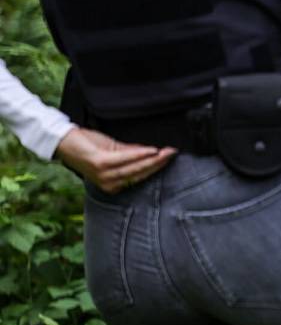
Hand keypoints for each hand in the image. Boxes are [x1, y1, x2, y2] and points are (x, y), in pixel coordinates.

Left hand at [54, 127, 176, 193]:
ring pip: (135, 168)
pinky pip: (126, 159)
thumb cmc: (87, 146)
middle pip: (140, 173)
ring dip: (153, 159)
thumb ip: (131, 154)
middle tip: (173, 153)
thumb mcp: (113, 151)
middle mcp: (108, 183)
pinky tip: (151, 149)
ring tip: (166, 152)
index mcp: (112, 184)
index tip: (170, 157)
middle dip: (159, 163)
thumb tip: (152, 152)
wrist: (64, 140)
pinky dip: (140, 154)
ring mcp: (104, 175)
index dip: (156, 167)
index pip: (140, 176)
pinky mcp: (101, 164)